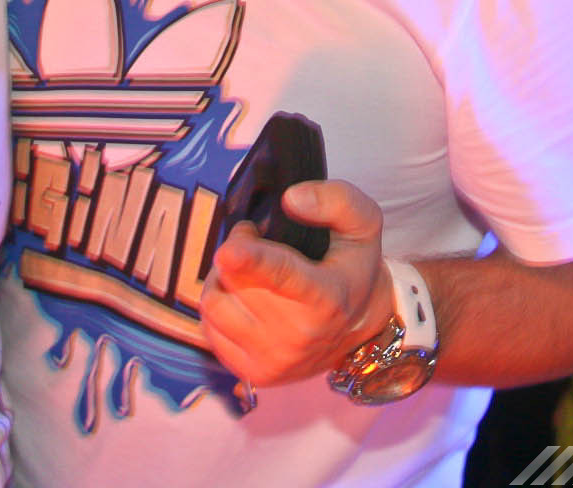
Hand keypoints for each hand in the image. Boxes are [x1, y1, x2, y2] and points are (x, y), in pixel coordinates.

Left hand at [199, 178, 394, 385]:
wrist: (362, 330)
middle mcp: (299, 335)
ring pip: (215, 303)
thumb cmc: (353, 269)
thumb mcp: (363, 225)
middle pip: (236, 281)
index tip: (229, 251)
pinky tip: (243, 301)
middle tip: (255, 242)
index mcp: (326, 297)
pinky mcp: (254, 374)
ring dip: (224, 280)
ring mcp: (275, 359)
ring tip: (248, 275)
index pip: (283, 276)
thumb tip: (291, 199)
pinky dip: (220, 307)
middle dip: (237, 252)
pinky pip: (209, 329)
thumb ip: (335, 201)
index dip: (251, 261)